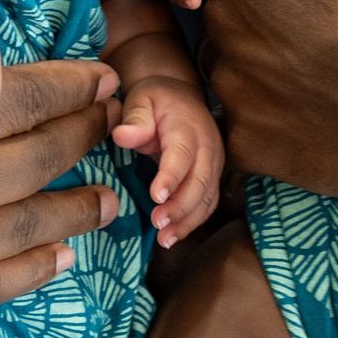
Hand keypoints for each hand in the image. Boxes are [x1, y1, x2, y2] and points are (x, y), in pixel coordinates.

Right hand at [0, 45, 123, 337]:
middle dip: (91, 135)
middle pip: (48, 153)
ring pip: (40, 221)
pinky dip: (38, 264)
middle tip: (117, 125)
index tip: (105, 78)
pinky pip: (3, 282)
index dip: (77, 85)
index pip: (31, 93)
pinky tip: (56, 254)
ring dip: (82, 206)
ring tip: (109, 199)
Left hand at [113, 76, 223, 246]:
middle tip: (158, 224)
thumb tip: (122, 136)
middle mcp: (208, 146)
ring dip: (188, 220)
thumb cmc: (156, 100)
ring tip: (165, 239)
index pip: (182, 154)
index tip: (156, 197)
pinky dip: (194, 222)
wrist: (181, 97)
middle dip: (181, 206)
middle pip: (200, 180)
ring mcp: (214, 163)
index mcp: (188, 125)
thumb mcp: (141, 99)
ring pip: (207, 196)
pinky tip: (174, 236)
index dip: (171, 176)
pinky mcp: (213, 176)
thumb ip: (134, 119)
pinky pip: (208, 203)